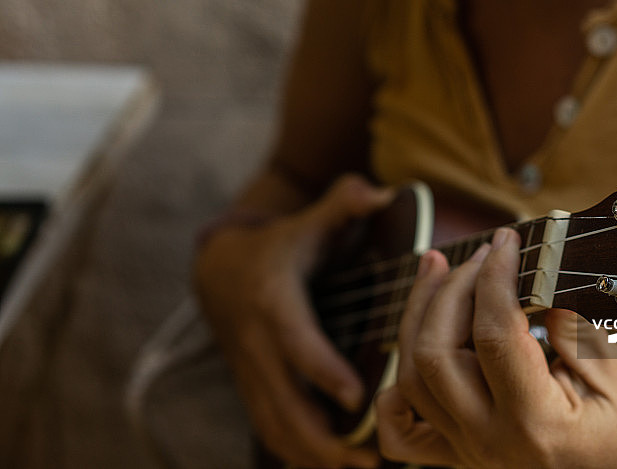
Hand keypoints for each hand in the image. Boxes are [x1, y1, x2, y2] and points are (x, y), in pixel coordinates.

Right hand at [194, 175, 390, 467]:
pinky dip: (296, 454)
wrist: (219, 270)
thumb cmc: (278, 246)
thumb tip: (380, 191)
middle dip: (323, 438)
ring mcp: (250, 372)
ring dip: (313, 456)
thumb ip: (341, 205)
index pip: (293, 341)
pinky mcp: (252, 388)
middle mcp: (256, 343)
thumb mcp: (306, 222)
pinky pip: (269, 429)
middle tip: (370, 461)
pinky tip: (330, 468)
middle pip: (281, 401)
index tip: (356, 399)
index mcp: (272, 301)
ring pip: (274, 425)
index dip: (321, 371)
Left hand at [376, 228, 616, 467]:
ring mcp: (468, 452)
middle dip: (452, 288)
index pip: (494, 334)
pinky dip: (395, 390)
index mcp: (535, 424)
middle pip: (437, 353)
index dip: (495, 276)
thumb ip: (571, 328)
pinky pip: (402, 432)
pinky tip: (414, 351)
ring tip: (436, 268)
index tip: (508, 240)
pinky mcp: (461, 455)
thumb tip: (527, 281)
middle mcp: (489, 442)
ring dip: (419, 316)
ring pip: (411, 379)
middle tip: (481, 252)